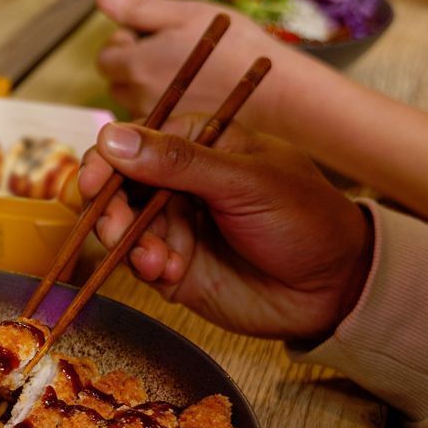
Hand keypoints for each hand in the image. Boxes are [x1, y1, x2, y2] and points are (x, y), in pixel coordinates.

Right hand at [76, 118, 372, 341]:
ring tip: (156, 261)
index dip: (106, 160)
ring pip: (121, 226)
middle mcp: (178, 181)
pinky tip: (169, 274)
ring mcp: (175, 224)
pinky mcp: (173, 266)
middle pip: (116, 185)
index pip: (134, 141)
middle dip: (110, 209)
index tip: (93, 183)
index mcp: (198, 143)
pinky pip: (138, 261)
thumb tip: (113, 138)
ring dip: (128, 242)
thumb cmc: (306, 219)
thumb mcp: (246, 182)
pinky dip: (145, 267)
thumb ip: (179, 162)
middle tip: (116, 230)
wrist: (335, 289)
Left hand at [95, 0, 298, 125]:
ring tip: (192, 72)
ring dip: (152, 85)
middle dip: (136, 63)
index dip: (127, 41)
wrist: (276, 92)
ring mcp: (156, 120)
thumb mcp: (186, 14)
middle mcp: (138, 98)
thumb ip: (138, 7)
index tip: (157, 35)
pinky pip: (158, 118)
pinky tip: (197, 94)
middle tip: (175, 51)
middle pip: (118, 80)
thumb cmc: (235, 46)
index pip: (106, 56)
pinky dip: (169, 105)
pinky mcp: (174, 137)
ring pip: (138, 100)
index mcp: (136, 65)